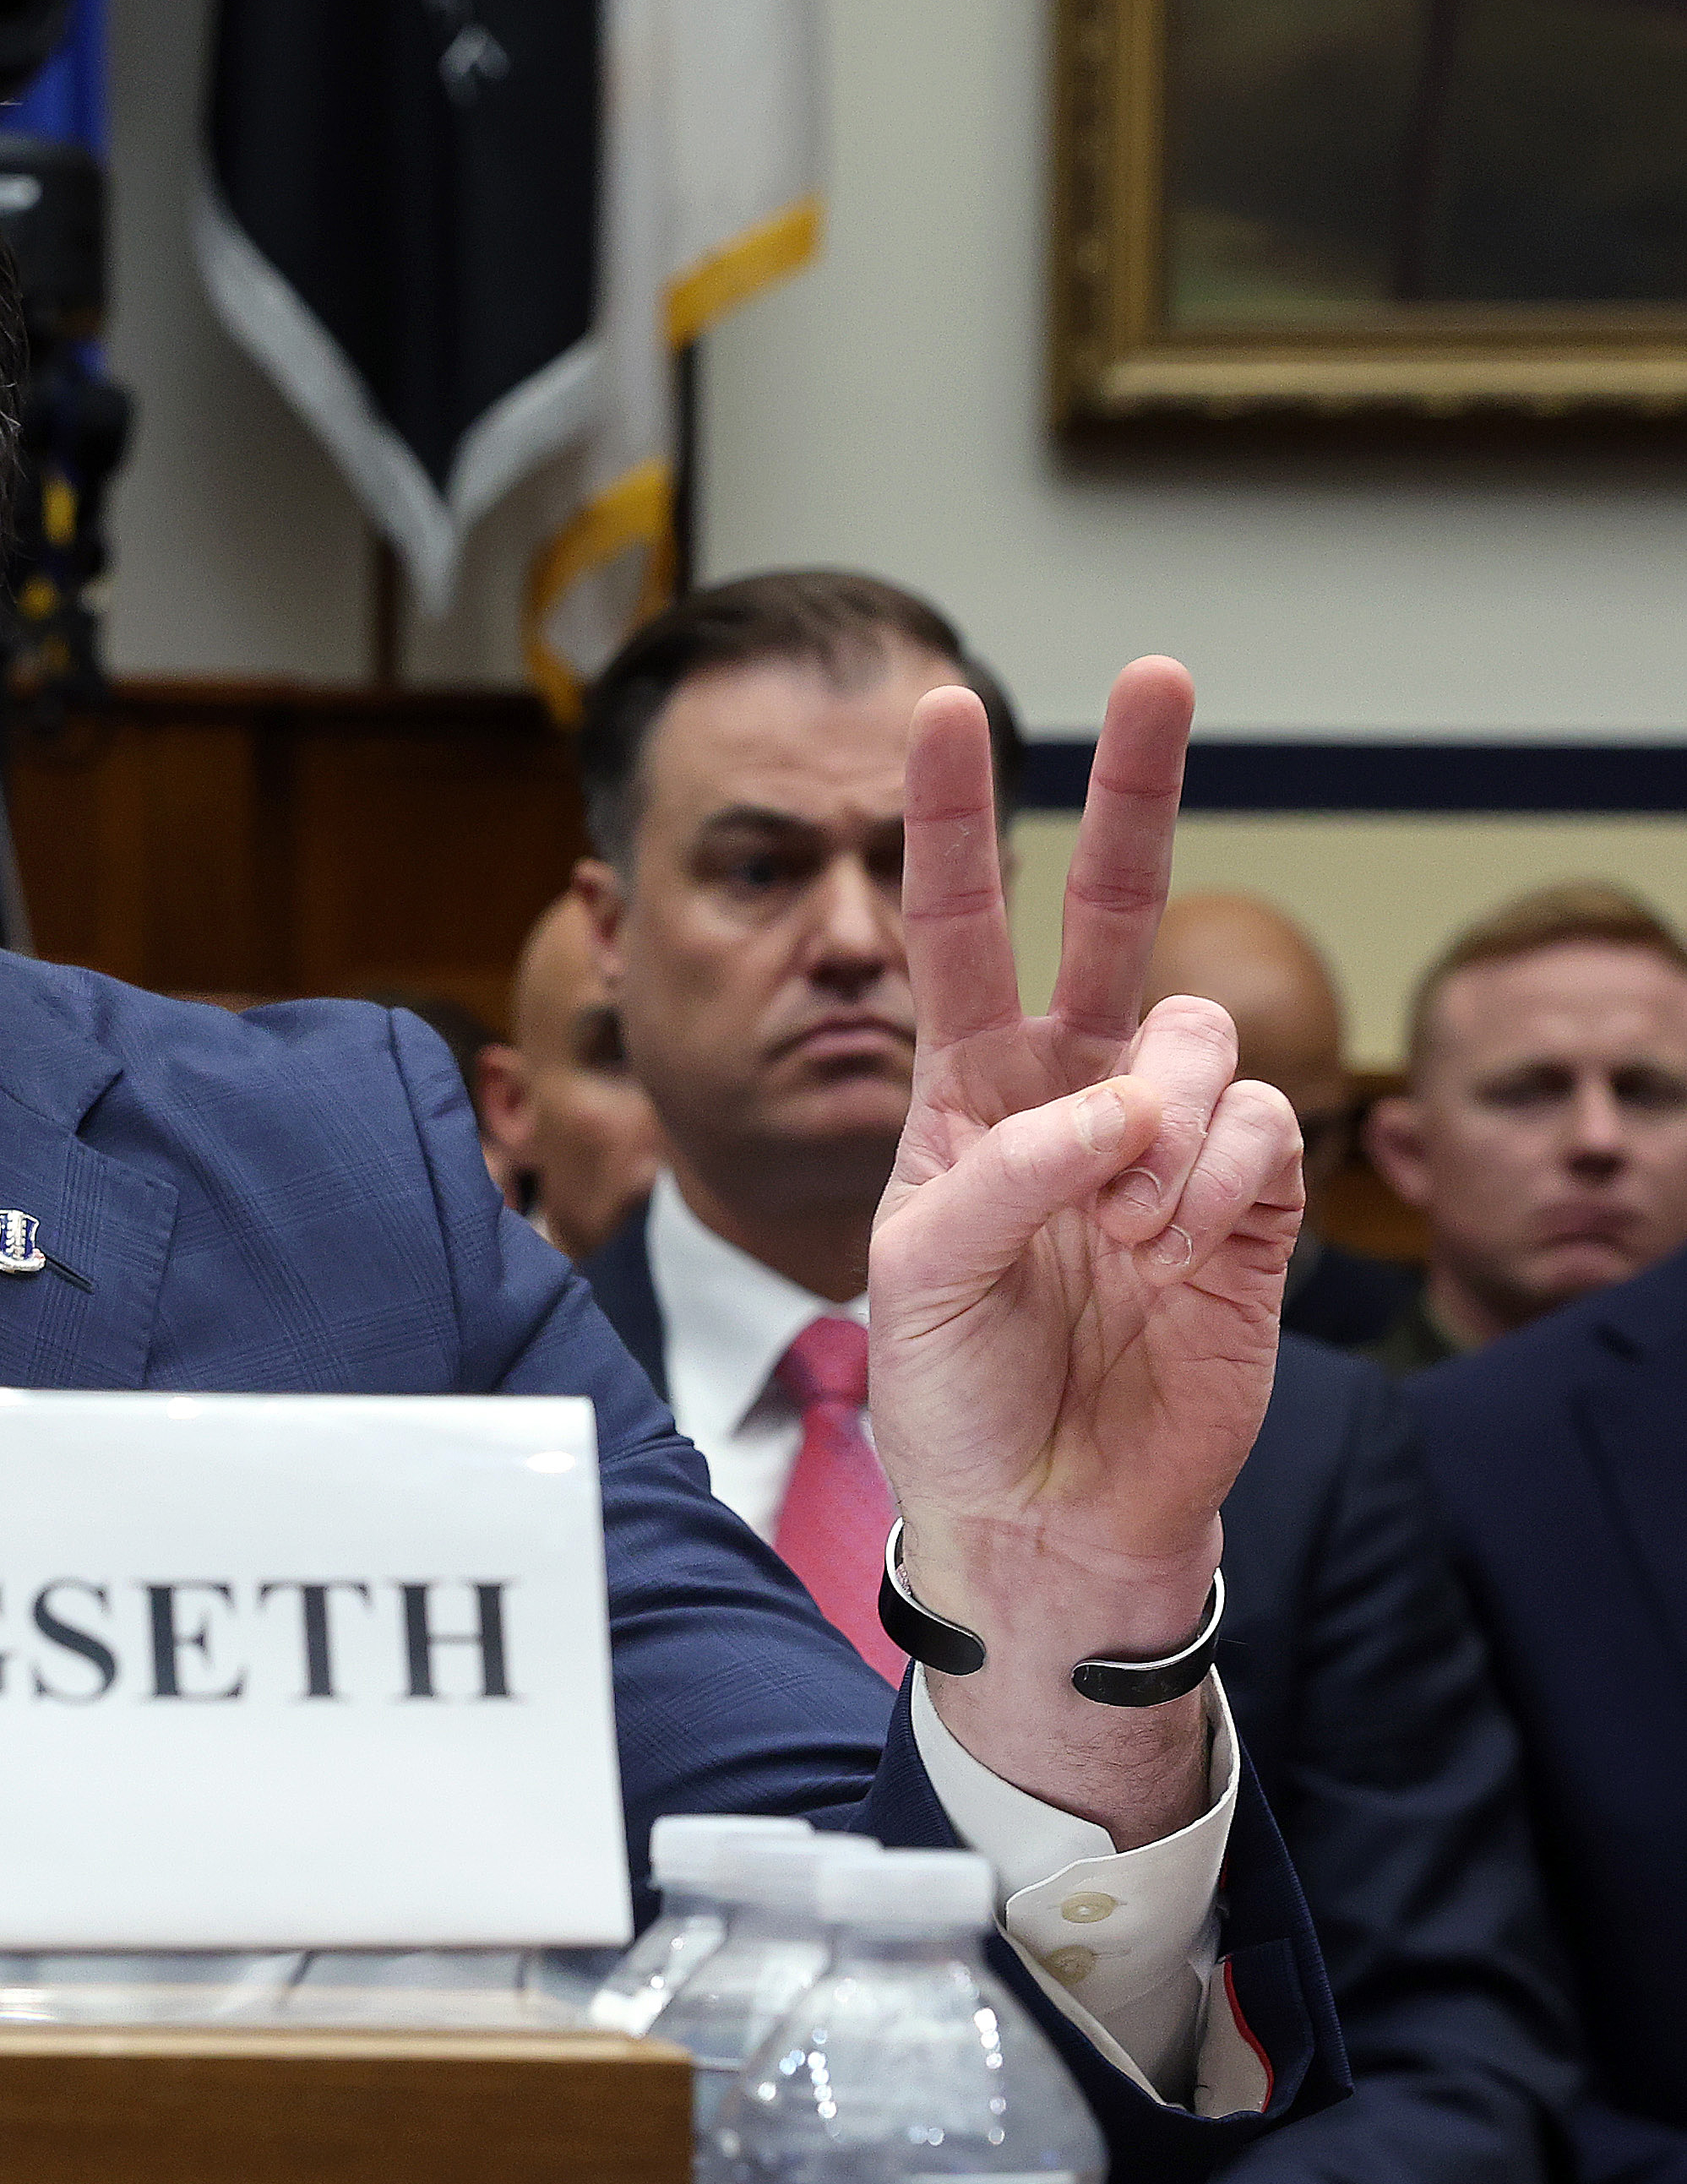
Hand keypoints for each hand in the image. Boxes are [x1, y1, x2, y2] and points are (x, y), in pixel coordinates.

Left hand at [864, 659, 1304, 1837]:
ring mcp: (1168, 1141)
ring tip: (1125, 1228)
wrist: (1046, 1512)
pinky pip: (1263, 1129)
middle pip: (1117, 913)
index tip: (942, 705)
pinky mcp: (1252, 1199)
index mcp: (964, 1093)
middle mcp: (1071, 1093)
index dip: (959, 821)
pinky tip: (1180, 1254)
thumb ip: (1003, 1173)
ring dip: (1164, 1126)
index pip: (959, 928)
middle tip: (1159, 671)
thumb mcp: (920, 1279)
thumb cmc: (956, 1394)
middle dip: (1138, 791)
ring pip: (1203, 1035)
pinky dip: (1220, 1190)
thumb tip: (1126, 1101)